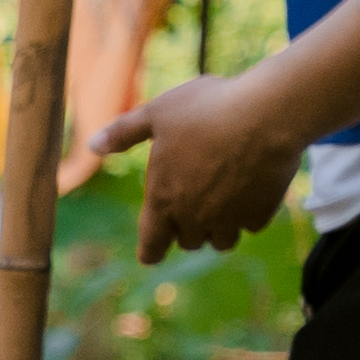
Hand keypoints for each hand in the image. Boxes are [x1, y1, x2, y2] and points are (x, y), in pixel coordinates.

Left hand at [97, 66, 316, 261]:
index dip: (151, 249)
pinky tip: (251, 186)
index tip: (154, 248)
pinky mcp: (260, 214)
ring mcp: (229, 220)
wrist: (266, 114)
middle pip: (188, 242)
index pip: (151, 247)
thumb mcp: (157, 112)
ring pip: (221, 241)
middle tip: (196, 196)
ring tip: (223, 196)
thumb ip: (123, 133)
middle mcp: (194, 218)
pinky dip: (248, 213)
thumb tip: (92, 146)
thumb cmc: (206, 109)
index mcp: (163, 200)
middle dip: (188, 227)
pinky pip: (250, 225)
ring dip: (219, 227)